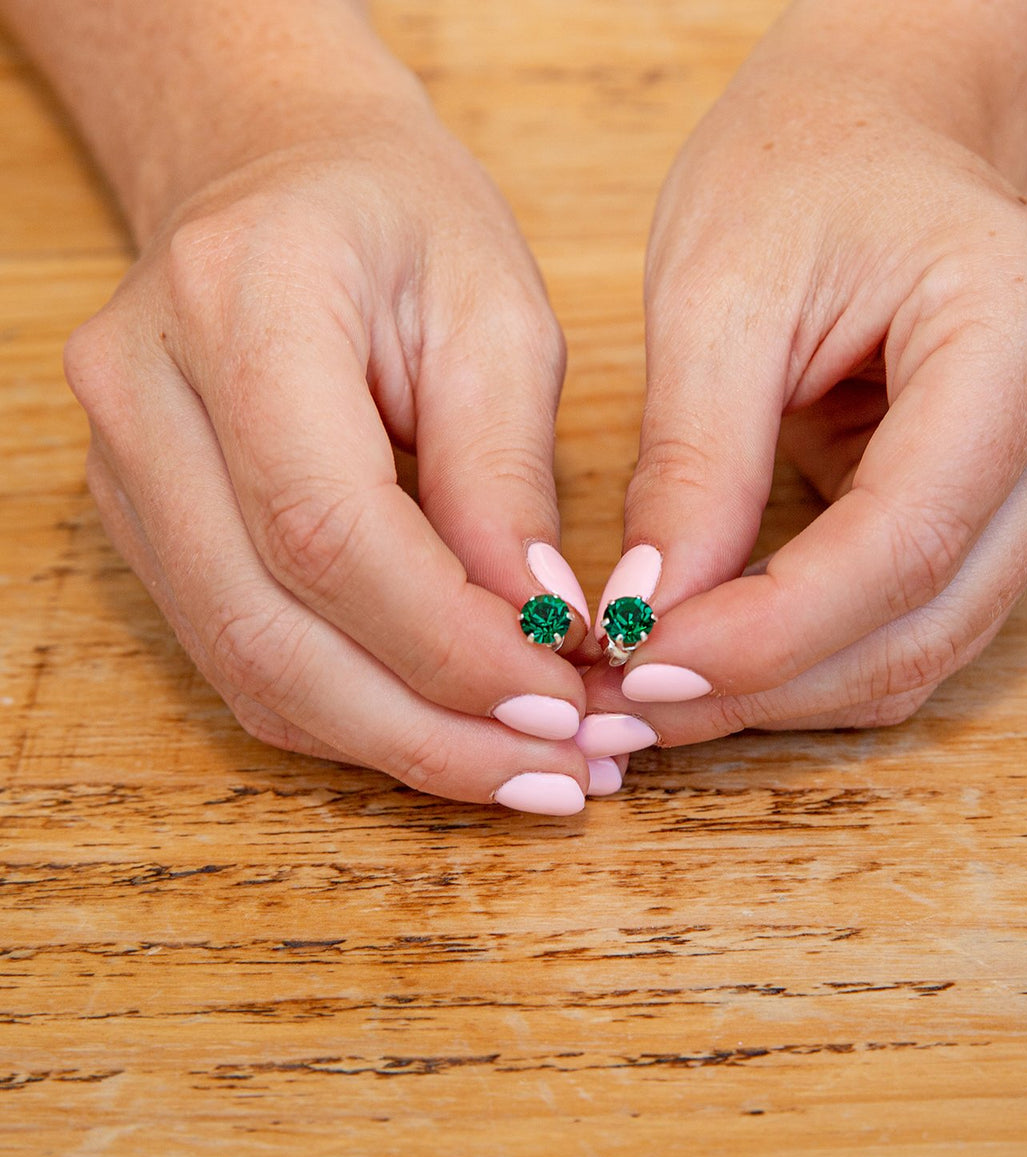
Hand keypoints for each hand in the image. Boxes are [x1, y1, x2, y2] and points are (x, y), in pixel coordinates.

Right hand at [64, 90, 603, 812]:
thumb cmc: (404, 220)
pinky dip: (357, 714)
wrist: (282, 173)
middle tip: (563, 775)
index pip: (329, 529)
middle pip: (273, 629)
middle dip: (431, 730)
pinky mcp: (146, 524)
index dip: (452, 645)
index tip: (566, 703)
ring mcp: (123, 470)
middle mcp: (144, 397)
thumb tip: (545, 630)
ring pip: (252, 669)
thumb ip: (506, 475)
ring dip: (401, 743)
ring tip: (529, 773)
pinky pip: (246, 659)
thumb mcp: (496, 313)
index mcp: (240, 304)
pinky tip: (454, 734)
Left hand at [578, 34, 1026, 754]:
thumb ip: (693, 463)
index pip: (904, 539)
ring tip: (654, 688)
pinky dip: (811, 658)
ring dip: (784, 688)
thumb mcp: (715, 294)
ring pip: (926, 645)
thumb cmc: (797, 175)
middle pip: (925, 620)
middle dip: (765, 684)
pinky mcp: (1017, 508)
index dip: (766, 633)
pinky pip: (916, 623)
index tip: (638, 668)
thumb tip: (649, 619)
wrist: (872, 137)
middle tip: (628, 704)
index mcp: (1023, 326)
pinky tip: (716, 655)